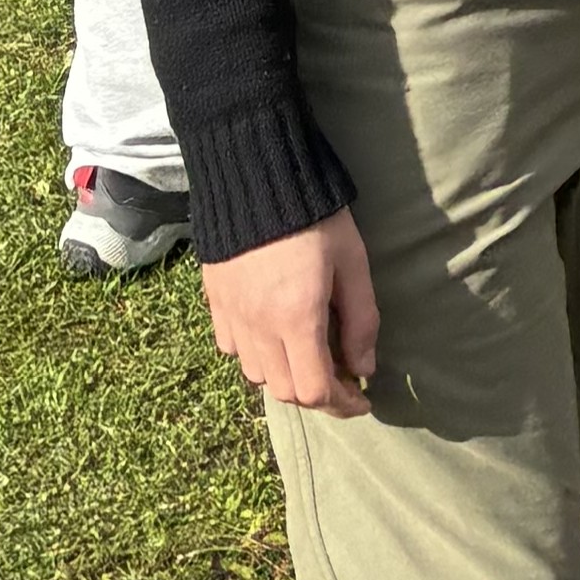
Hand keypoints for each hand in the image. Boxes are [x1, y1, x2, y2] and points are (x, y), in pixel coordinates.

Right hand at [203, 209, 379, 416]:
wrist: (255, 175)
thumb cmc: (316, 216)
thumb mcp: (352, 263)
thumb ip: (361, 320)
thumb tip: (364, 368)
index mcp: (296, 319)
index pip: (314, 390)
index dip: (342, 404)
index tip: (363, 399)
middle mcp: (258, 327)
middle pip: (284, 391)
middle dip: (317, 394)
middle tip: (342, 377)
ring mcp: (231, 316)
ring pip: (256, 375)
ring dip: (286, 376)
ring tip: (310, 356)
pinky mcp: (214, 301)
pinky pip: (232, 348)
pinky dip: (256, 356)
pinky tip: (275, 334)